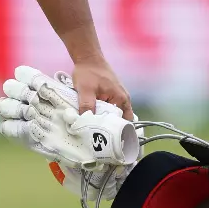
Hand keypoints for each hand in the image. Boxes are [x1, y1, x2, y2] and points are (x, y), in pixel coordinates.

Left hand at [0, 66, 135, 167]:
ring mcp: (115, 100)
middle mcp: (122, 102)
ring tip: (94, 142)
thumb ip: (85, 105)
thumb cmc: (88, 71)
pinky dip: (99, 120)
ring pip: (111, 120)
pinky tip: (90, 127)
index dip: (121, 139)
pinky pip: (105, 113)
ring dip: (103, 128)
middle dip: (110, 136)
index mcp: (122, 101)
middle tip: (100, 150)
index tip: (113, 151)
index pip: (126, 125)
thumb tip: (82, 124)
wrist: (86, 56)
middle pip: (118, 124)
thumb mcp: (85, 89)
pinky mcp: (107, 98)